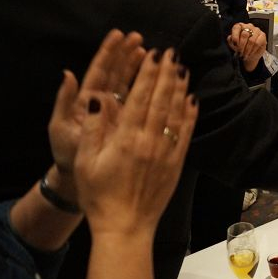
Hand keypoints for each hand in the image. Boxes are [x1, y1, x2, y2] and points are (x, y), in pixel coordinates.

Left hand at [48, 30, 145, 174]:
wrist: (77, 179)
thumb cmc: (66, 154)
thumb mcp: (59, 128)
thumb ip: (63, 101)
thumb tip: (67, 73)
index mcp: (87, 100)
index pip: (100, 71)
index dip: (109, 52)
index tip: (119, 35)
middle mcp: (103, 102)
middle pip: (116, 72)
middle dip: (126, 53)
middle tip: (139, 37)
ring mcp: (117, 111)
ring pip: (129, 84)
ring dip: (138, 66)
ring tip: (149, 51)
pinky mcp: (128, 123)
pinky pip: (139, 102)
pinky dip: (148, 88)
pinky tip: (158, 79)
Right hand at [75, 48, 197, 235]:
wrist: (125, 226)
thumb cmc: (99, 195)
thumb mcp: (85, 161)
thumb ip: (93, 128)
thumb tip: (97, 98)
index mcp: (126, 138)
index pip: (139, 97)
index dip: (148, 73)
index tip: (153, 54)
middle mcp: (150, 140)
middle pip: (161, 99)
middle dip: (166, 73)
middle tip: (171, 52)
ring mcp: (166, 151)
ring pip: (176, 112)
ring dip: (180, 88)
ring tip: (182, 68)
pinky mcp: (176, 162)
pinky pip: (186, 133)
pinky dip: (189, 114)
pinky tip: (192, 99)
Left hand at [228, 22, 266, 71]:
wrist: (249, 54)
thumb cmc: (241, 48)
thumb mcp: (233, 45)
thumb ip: (231, 40)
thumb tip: (231, 38)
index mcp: (240, 26)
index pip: (237, 27)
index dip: (235, 36)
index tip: (235, 44)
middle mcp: (248, 26)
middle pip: (244, 34)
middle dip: (241, 46)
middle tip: (240, 53)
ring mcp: (256, 30)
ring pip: (252, 40)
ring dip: (247, 50)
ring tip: (244, 55)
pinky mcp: (262, 35)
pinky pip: (258, 43)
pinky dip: (253, 50)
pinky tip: (250, 54)